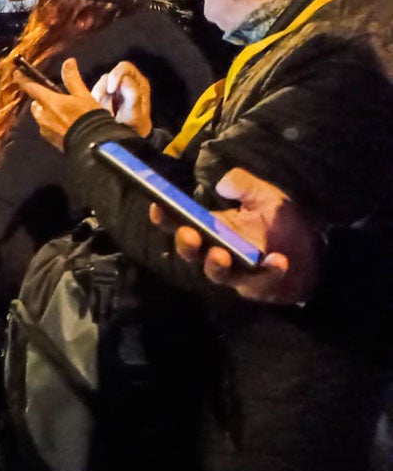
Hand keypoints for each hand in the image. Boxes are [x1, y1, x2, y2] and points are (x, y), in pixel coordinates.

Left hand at [18, 58, 106, 148]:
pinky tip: (65, 125)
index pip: (31, 88)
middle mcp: (43, 116)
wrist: (92, 145)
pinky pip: (46, 128)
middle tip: (55, 98)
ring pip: (41, 116)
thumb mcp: (83, 95)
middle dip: (41, 100)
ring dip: (46, 112)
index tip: (17, 74)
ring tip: (63, 113)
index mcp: (49, 102)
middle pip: (36, 104)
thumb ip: (73, 79)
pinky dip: (52, 123)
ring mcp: (45, 129)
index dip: (23, 80)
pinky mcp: (50, 140)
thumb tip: (68, 62)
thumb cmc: (88, 117)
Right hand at [90, 61, 152, 136]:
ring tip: (100, 110)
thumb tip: (125, 80)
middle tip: (99, 101)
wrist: (127, 141)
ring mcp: (114, 90)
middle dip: (103, 88)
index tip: (111, 90)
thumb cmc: (134, 128)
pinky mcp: (103, 97)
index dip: (116, 75)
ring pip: (100, 84)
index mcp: (138, 83)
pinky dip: (92, 101)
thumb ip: (132, 96)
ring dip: (98, 96)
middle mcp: (126, 83)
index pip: (125, 68)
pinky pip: (94, 93)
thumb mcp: (135, 114)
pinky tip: (96, 110)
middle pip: (110, 75)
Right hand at [149, 167, 319, 303]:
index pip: (180, 223)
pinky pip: (259, 282)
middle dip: (186, 244)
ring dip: (215, 265)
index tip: (158, 206)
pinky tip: (278, 261)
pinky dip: (268, 272)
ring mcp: (236, 271)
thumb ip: (243, 184)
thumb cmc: (280, 222)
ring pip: (217, 273)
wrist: (313, 251)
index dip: (166, 217)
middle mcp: (216, 250)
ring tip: (221, 255)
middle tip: (189, 234)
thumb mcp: (263, 194)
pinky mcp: (258, 286)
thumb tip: (222, 184)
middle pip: (192, 252)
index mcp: (211, 227)